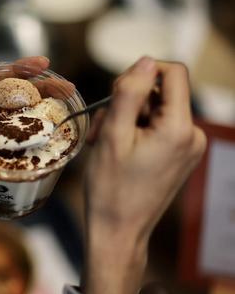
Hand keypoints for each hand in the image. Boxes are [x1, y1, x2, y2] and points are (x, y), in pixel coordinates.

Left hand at [0, 55, 53, 280]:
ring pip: (27, 127)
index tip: (39, 64)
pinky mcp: (7, 173)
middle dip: (42, 90)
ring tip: (73, 110)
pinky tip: (66, 146)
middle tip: (68, 89)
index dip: (15, 73)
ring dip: (50, 116)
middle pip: (16, 103)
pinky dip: (49, 148)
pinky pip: (31, 156)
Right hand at [82, 57, 205, 293]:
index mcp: (179, 128)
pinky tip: (117, 150)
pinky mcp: (181, 156)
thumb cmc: (111, 188)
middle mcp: (192, 135)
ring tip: (105, 143)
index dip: (141, 74)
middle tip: (102, 128)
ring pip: (155, 109)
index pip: (172, 73)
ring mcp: (189, 147)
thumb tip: (145, 61)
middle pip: (161, 91)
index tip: (116, 95)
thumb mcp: (112, 135)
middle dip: (128, 102)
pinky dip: (135, 131)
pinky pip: (158, 127)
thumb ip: (129, 94)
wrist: (119, 232)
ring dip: (126, 118)